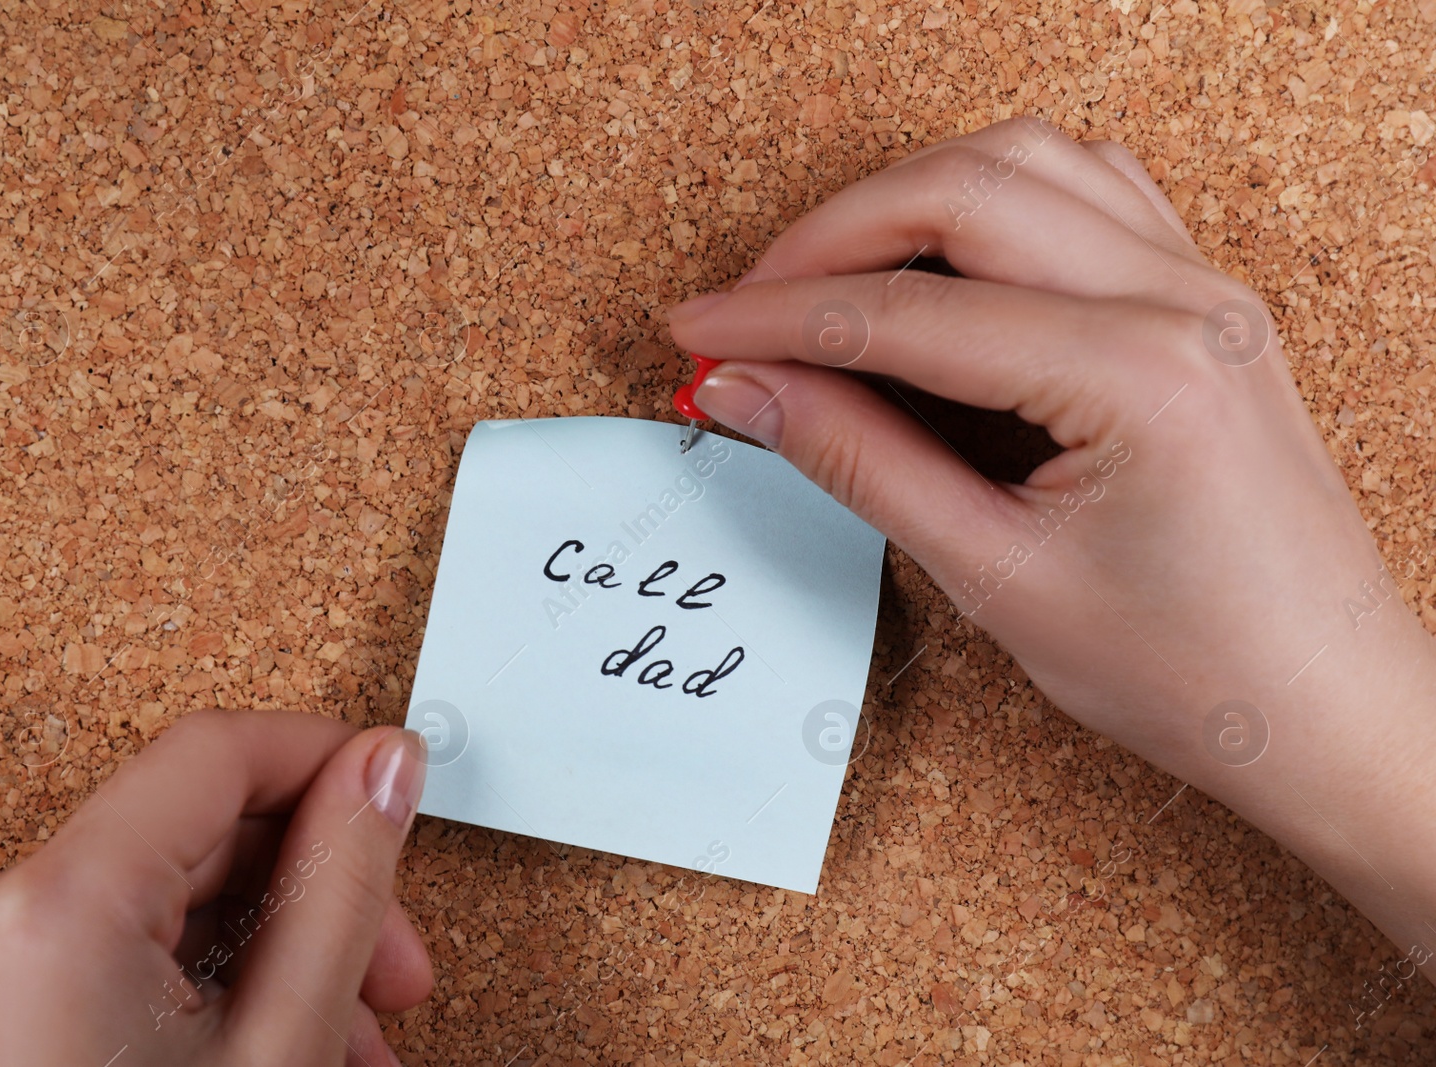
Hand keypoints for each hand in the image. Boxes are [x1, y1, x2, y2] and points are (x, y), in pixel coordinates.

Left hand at [0, 711, 429, 1066]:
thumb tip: (383, 773)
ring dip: (286, 948)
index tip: (398, 790)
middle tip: (396, 962)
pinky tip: (289, 1046)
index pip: (217, 752)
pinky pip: (136, 951)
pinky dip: (224, 986)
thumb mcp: (279, 1046)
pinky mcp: (1, 1009)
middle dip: (320, 885)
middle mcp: (1, 917)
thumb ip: (343, 888)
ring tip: (352, 1037)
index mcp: (57, 904)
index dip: (329, 758)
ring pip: (179, 895)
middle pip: (203, 825)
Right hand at [668, 117, 1435, 964]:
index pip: (909, 311)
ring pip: (1024, 164)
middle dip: (830, 238)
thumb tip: (753, 390)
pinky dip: (989, 204)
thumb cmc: (1196, 671)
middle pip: (963, 191)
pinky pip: (1084, 192)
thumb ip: (862, 463)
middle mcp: (1183, 302)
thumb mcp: (999, 578)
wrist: (1323, 707)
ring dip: (906, 201)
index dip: (779, 317)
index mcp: (1139, 375)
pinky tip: (940, 262)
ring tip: (826, 280)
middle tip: (745, 306)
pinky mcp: (1201, 303)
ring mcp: (1202, 290)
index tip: (700, 334)